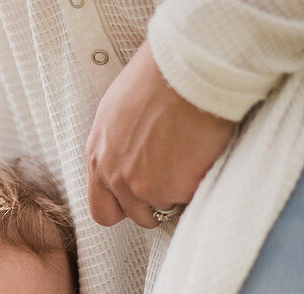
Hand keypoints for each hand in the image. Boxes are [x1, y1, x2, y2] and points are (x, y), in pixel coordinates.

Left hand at [86, 40, 236, 227]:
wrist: (186, 68)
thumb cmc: (155, 76)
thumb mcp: (116, 110)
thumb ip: (116, 144)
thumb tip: (129, 154)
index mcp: (98, 157)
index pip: (102, 209)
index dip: (124, 206)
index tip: (142, 195)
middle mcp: (116, 177)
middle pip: (136, 216)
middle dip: (155, 204)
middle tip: (174, 177)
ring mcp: (146, 187)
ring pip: (166, 207)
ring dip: (180, 190)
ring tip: (192, 155)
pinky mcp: (177, 189)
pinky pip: (192, 198)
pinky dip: (201, 181)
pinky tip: (204, 152)